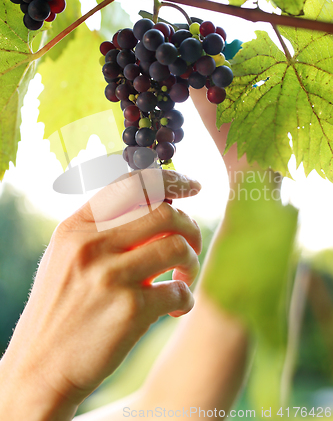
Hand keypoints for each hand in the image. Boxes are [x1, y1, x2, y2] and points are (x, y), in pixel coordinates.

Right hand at [0, 169, 201, 418]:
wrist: (40, 367)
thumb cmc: (61, 307)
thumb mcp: (67, 256)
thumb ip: (103, 229)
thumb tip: (158, 206)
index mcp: (76, 227)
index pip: (132, 184)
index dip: (170, 179)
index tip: (193, 186)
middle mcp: (92, 245)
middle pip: (164, 212)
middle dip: (190, 226)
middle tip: (191, 245)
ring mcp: (111, 276)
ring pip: (178, 246)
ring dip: (192, 262)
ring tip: (183, 278)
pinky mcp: (130, 310)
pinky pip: (179, 290)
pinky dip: (186, 298)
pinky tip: (175, 308)